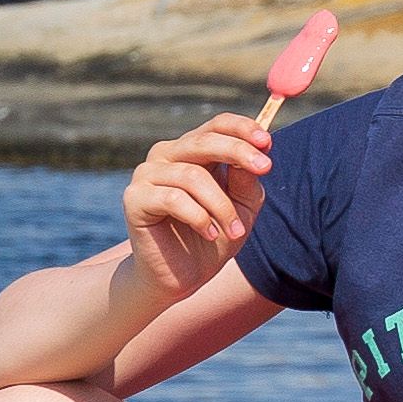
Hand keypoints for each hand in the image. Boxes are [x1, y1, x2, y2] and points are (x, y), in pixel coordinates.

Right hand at [120, 114, 275, 305]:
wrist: (183, 276)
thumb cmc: (215, 236)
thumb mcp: (242, 207)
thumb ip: (247, 180)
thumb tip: (252, 153)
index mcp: (194, 151)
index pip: (217, 124)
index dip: (243, 128)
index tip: (268, 141)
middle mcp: (168, 155)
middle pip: (204, 140)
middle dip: (238, 151)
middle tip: (265, 168)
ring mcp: (147, 174)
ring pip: (193, 176)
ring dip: (222, 206)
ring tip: (235, 231)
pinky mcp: (134, 198)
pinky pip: (173, 199)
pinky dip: (199, 218)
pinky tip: (209, 234)